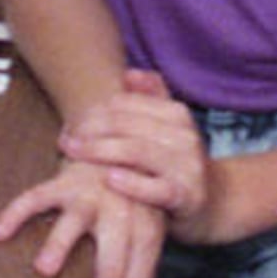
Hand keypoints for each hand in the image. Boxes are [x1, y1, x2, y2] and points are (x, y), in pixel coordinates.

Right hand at [0, 157, 165, 277]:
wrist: (120, 144)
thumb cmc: (130, 202)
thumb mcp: (146, 236)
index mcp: (147, 232)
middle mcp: (122, 213)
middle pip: (110, 268)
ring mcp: (92, 195)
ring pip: (76, 224)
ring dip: (59, 246)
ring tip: (43, 272)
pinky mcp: (64, 179)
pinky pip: (36, 196)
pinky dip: (15, 213)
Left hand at [58, 68, 217, 240]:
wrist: (213, 204)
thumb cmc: (175, 165)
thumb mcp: (167, 130)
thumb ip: (152, 99)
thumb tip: (129, 73)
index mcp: (177, 114)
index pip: (126, 105)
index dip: (94, 113)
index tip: (71, 125)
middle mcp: (185, 136)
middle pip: (128, 126)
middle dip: (91, 131)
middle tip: (64, 141)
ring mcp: (189, 166)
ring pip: (138, 152)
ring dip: (100, 151)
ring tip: (73, 153)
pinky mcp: (188, 197)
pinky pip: (157, 189)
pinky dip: (133, 183)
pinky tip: (109, 179)